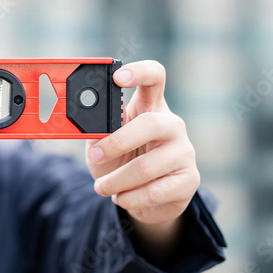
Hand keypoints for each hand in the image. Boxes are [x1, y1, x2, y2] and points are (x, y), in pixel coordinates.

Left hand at [85, 60, 199, 235]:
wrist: (144, 200)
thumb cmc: (121, 162)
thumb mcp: (102, 143)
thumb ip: (96, 130)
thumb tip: (83, 122)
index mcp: (150, 107)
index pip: (154, 77)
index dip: (139, 72)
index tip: (118, 77)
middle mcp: (172, 125)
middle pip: (151, 124)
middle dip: (117, 142)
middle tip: (95, 156)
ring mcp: (185, 152)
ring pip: (147, 167)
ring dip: (116, 181)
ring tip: (102, 187)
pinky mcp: (190, 180)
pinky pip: (154, 191)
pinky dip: (129, 198)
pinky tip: (121, 197)